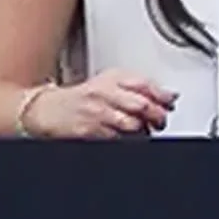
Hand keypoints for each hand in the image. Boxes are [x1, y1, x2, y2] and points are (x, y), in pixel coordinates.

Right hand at [23, 70, 176, 138]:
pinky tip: (128, 137)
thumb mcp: (109, 83)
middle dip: (157, 115)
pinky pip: (117, 138)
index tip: (170, 103)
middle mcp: (104, 92)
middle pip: (141, 104)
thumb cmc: (82, 98)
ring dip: (144, 130)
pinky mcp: (90, 130)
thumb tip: (169, 96)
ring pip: (132, 123)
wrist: (49, 109)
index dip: (162, 95)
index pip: (144, 84)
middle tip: (160, 120)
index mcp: (112, 78)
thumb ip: (138, 88)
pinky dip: (128, 139)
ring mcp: (97, 111)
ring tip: (145, 130)